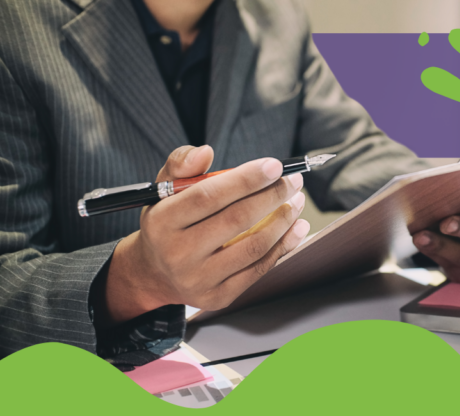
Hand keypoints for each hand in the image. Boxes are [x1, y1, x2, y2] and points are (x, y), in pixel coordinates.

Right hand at [102, 145, 309, 323]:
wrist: (155, 273)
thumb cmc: (168, 223)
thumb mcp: (163, 189)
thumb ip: (182, 164)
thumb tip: (206, 151)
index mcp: (162, 222)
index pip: (208, 196)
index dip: (246, 179)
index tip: (274, 165)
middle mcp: (178, 253)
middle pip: (237, 220)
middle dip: (273, 196)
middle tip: (293, 180)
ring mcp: (199, 279)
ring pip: (254, 246)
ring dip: (284, 221)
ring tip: (297, 201)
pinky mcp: (219, 296)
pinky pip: (259, 269)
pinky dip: (283, 246)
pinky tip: (296, 228)